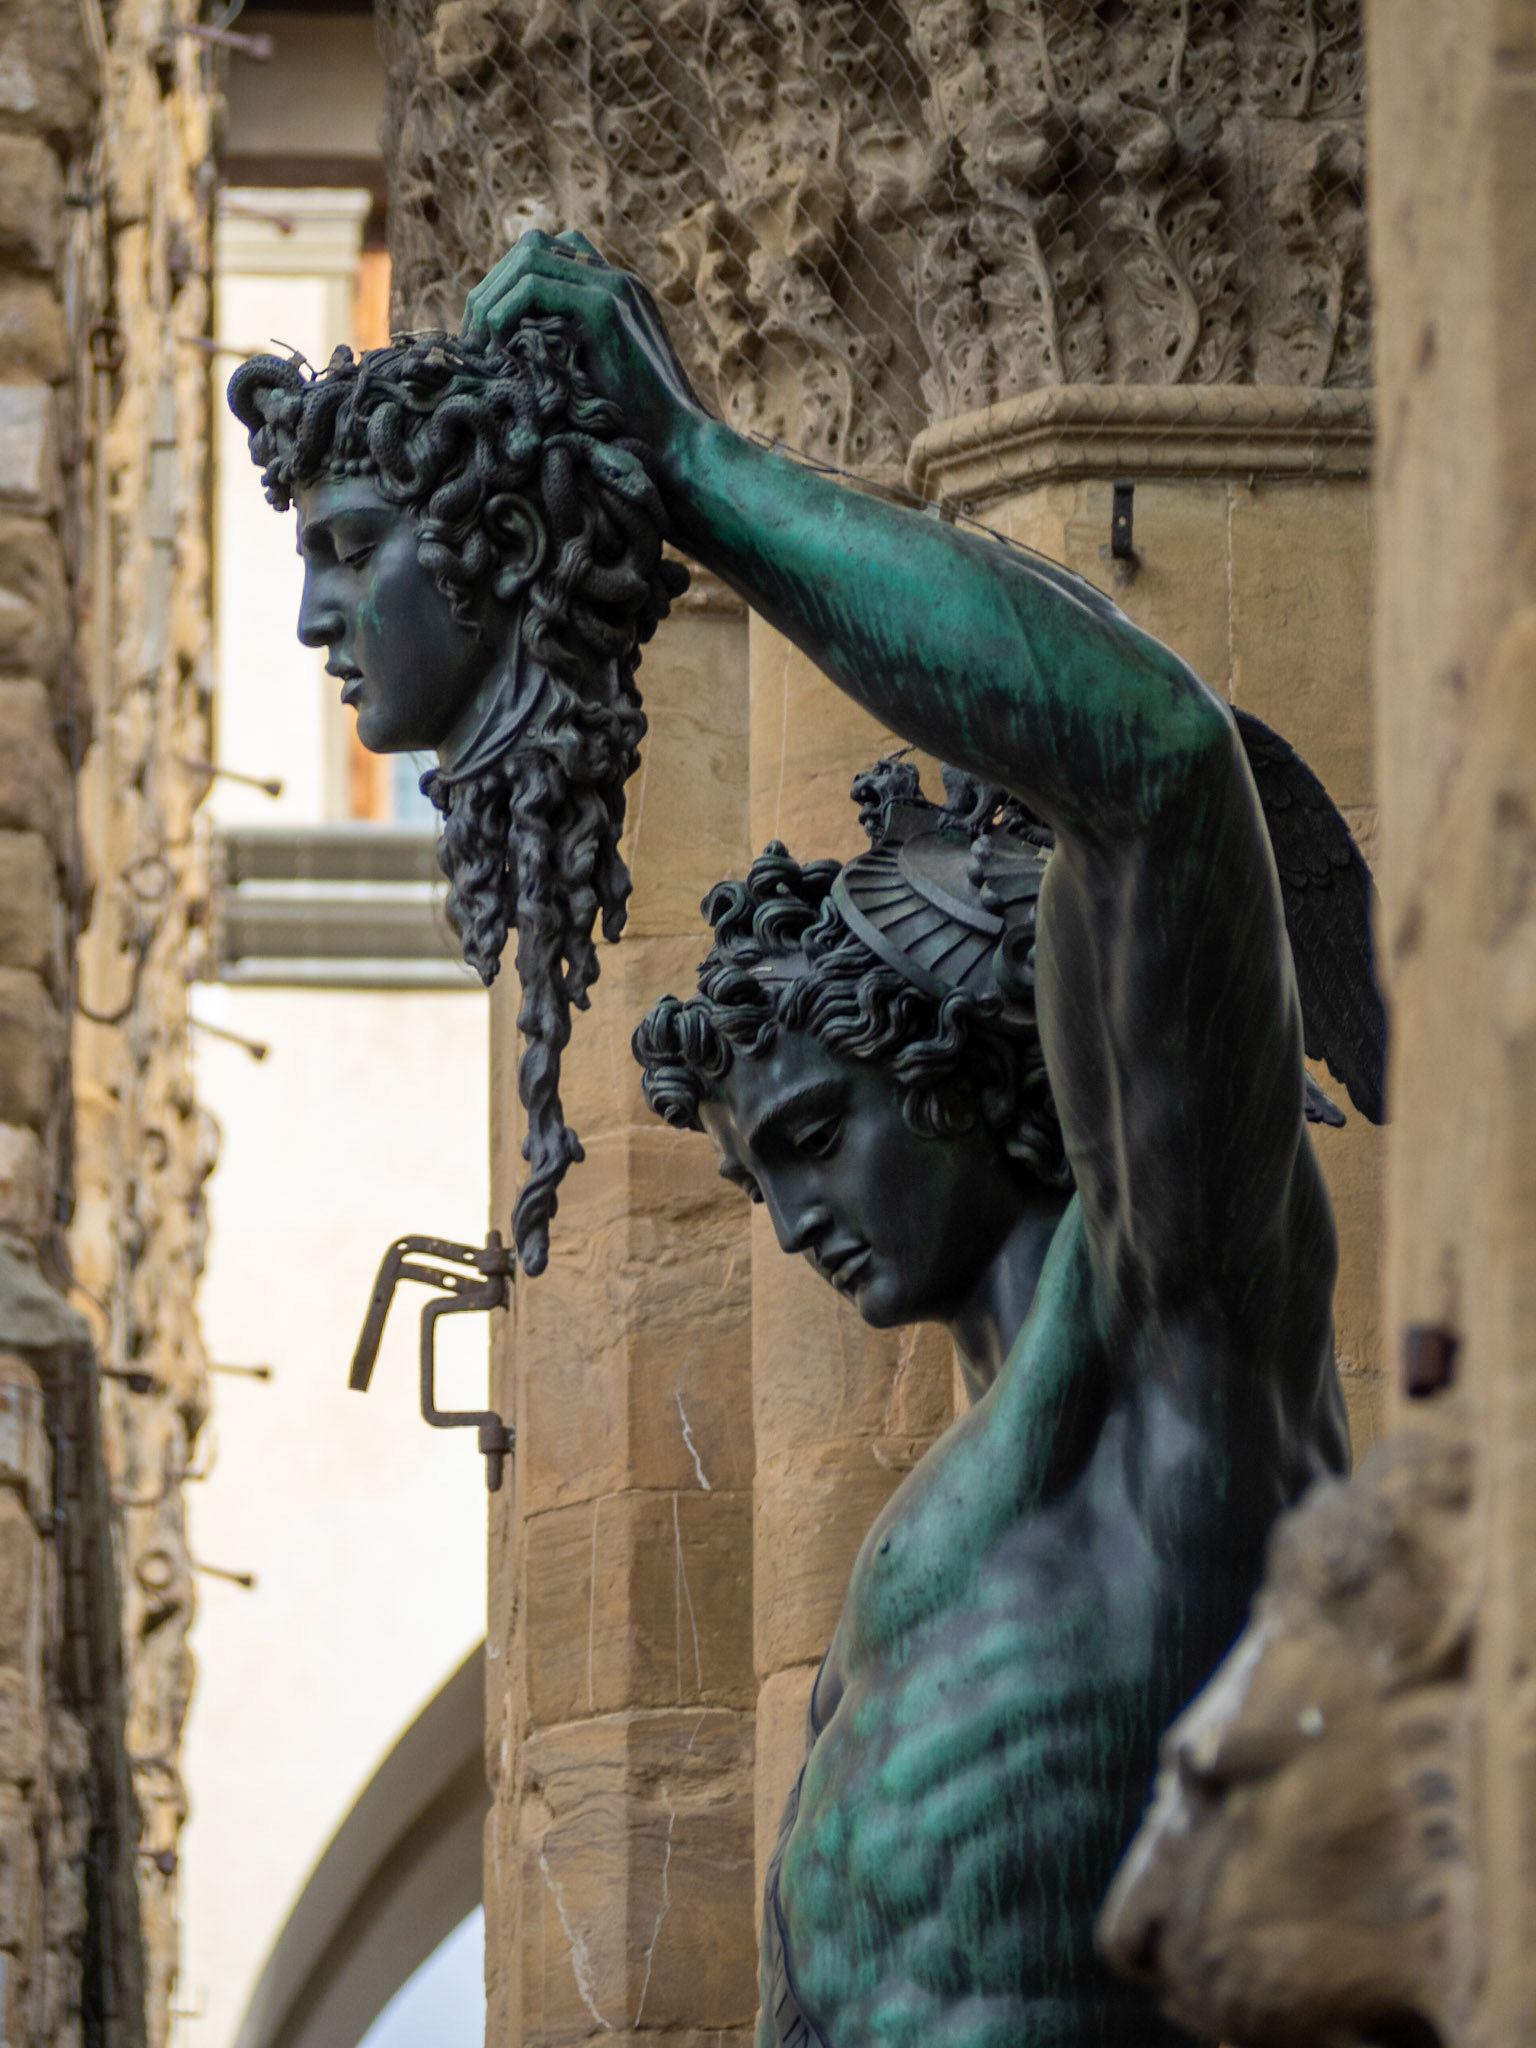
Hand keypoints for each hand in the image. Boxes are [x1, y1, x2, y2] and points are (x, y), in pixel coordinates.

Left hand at [462, 230, 709, 468]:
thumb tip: (507, 353)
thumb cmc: (630, 431)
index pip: (547, 256)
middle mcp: (616, 278)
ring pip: (529, 258)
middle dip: (492, 288)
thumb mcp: (588, 381)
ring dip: (493, 297)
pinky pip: (535, 285)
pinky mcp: (607, 306)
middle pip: (533, 248)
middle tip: (470, 339)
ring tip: (478, 344)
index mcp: (615, 291)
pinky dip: (504, 310)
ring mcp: (614, 286)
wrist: (676, 447)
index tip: (484, 333)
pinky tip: (495, 346)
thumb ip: (563, 351)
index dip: (507, 286)